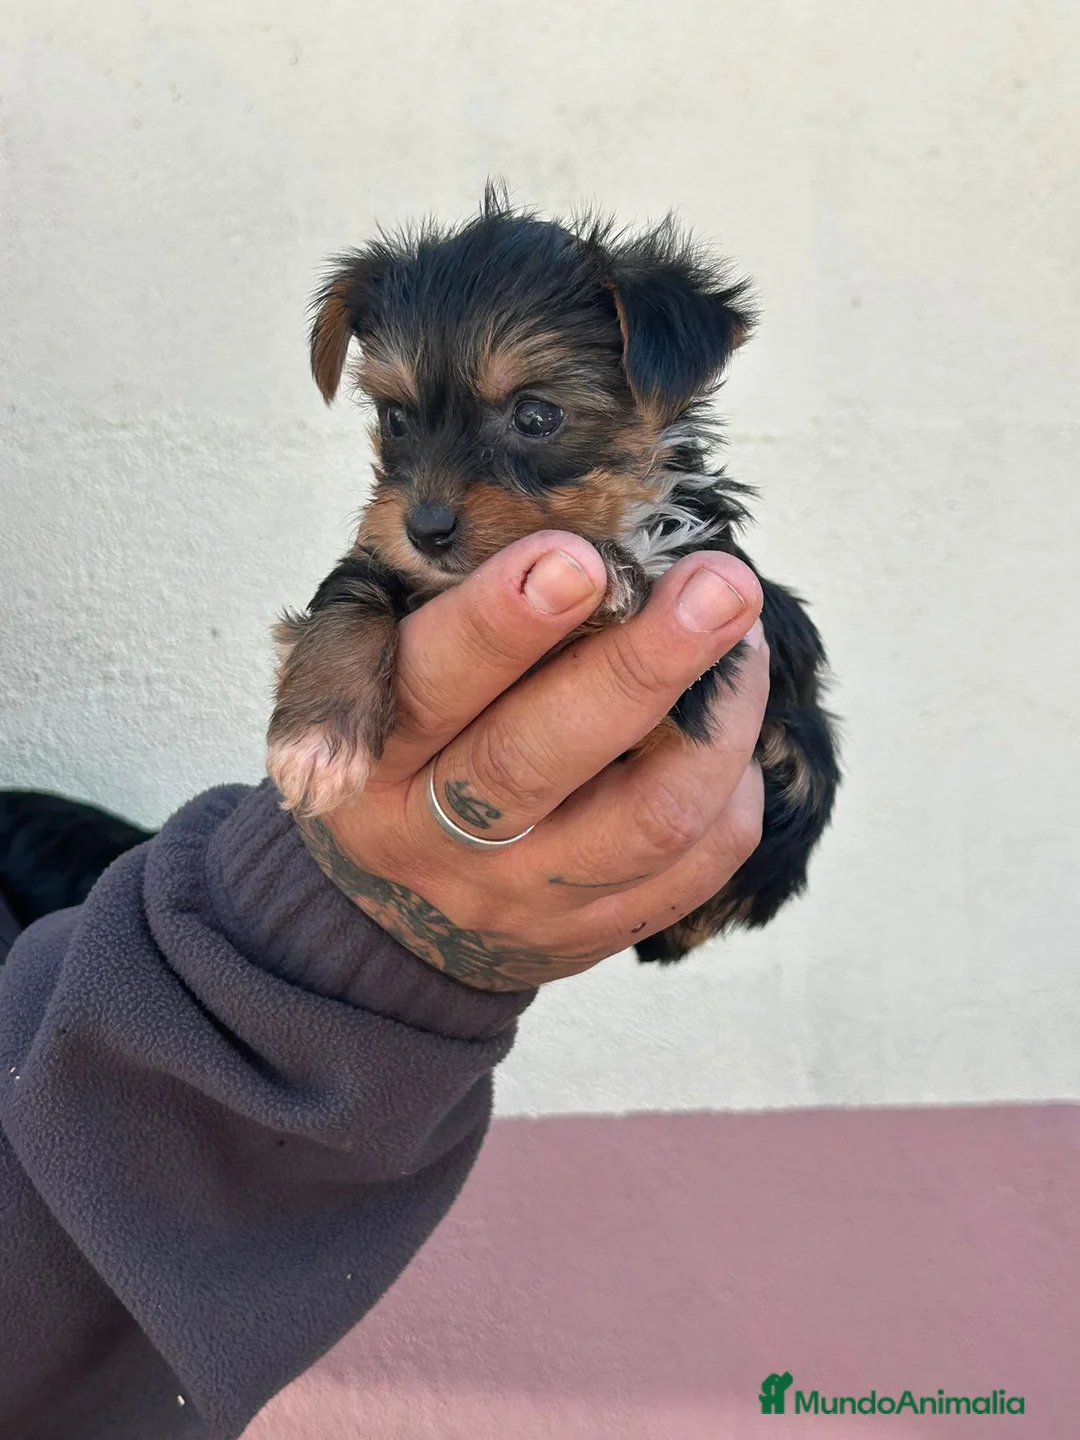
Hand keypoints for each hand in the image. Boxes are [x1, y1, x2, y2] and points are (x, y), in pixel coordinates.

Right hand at [296, 531, 768, 990]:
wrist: (396, 902)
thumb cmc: (406, 739)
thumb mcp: (378, 664)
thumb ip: (438, 601)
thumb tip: (569, 517)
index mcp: (372, 753)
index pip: (430, 686)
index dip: (502, 623)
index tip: (579, 558)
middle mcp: (434, 836)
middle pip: (539, 759)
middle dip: (639, 666)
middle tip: (719, 587)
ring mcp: (518, 897)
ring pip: (643, 821)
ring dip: (717, 725)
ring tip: (746, 641)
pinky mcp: (588, 932)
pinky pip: (693, 867)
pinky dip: (732, 790)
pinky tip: (728, 732)